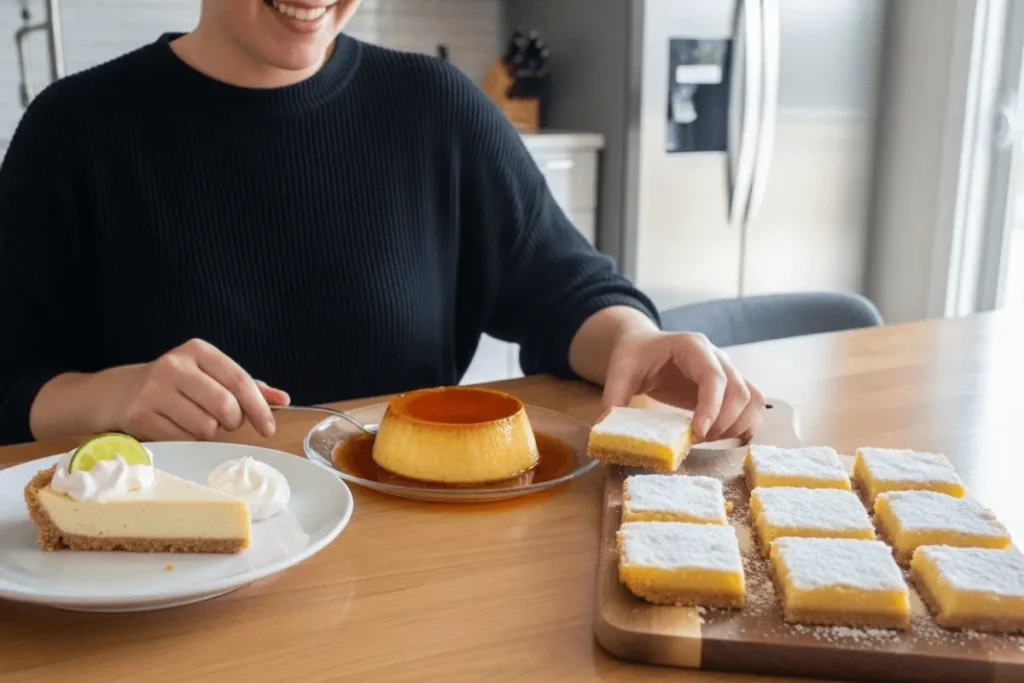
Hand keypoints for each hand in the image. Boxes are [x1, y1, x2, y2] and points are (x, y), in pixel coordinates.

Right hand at [110, 338, 289, 440]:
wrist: (121, 393)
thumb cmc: (178, 385)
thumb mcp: (211, 376)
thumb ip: (247, 387)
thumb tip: (282, 399)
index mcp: (198, 351)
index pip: (240, 381)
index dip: (259, 408)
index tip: (268, 428)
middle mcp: (174, 366)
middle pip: (225, 407)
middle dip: (231, 422)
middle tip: (223, 421)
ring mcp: (154, 390)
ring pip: (206, 428)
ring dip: (208, 433)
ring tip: (194, 420)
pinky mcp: (140, 415)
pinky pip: (183, 441)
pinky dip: (187, 441)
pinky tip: (175, 427)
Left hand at [602, 331, 765, 441]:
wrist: (645, 347)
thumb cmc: (635, 355)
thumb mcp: (619, 371)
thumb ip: (613, 397)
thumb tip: (606, 428)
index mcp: (692, 346)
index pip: (713, 376)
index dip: (711, 407)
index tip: (697, 433)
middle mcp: (717, 356)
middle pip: (740, 391)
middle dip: (723, 422)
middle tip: (696, 440)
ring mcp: (728, 371)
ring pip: (754, 399)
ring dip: (738, 426)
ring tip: (707, 439)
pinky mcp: (730, 388)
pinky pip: (754, 406)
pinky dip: (744, 426)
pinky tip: (720, 438)